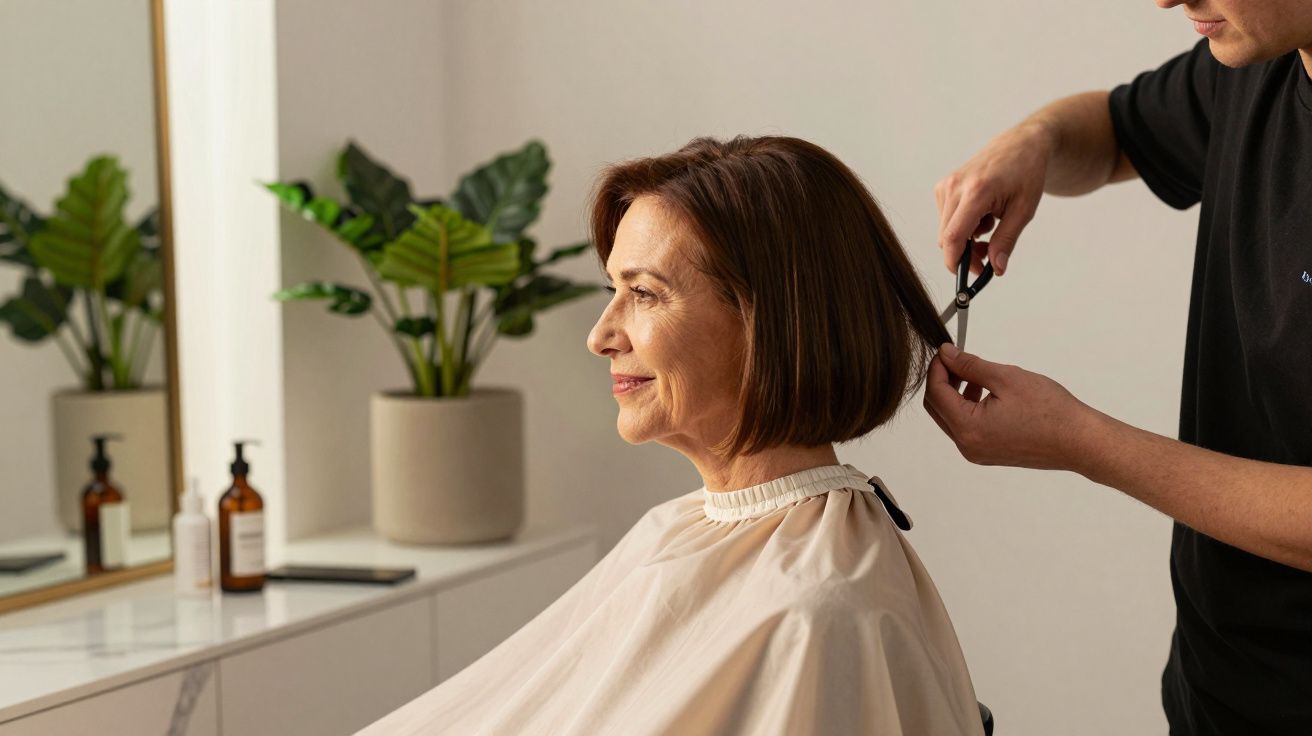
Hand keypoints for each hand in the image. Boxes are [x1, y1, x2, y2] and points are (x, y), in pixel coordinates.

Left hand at [923, 343, 1097, 471]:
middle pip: (937, 408)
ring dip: (955, 393)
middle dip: (942, 380)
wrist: (1079, 440)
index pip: (935, 393)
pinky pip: (966, 427)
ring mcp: (977, 452)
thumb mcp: (1006, 378)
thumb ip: (970, 365)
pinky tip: (983, 391)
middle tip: (956, 359)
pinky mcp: (988, 453)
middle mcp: (967, 446)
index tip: (945, 351)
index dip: (937, 368)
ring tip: (974, 374)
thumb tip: (947, 355)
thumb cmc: (1050, 411)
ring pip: (950, 418)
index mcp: (968, 428)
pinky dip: (967, 407)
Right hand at [934, 122, 1055, 276]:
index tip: (967, 276)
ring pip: (946, 231)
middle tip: (988, 256)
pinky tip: (981, 214)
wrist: (1021, 145)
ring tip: (991, 225)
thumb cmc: (1026, 174)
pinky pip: (946, 219)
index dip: (956, 262)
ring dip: (965, 239)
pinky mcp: (943, 186)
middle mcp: (955, 187)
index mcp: (977, 191)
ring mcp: (946, 185)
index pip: (953, 237)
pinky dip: (962, 225)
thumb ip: (1006, 241)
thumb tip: (996, 269)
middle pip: (946, 238)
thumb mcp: (1024, 211)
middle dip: (965, 254)